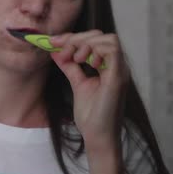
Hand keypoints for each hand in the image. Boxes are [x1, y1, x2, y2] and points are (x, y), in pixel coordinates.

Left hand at [50, 30, 130, 154]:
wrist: (98, 137)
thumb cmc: (91, 116)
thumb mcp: (77, 84)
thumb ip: (70, 67)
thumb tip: (55, 51)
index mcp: (108, 66)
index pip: (94, 40)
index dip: (72, 38)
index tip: (52, 42)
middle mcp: (117, 66)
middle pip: (101, 36)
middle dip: (77, 39)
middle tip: (60, 50)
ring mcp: (120, 70)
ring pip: (109, 39)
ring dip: (87, 44)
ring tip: (75, 59)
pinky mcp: (118, 77)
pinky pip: (112, 51)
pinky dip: (96, 51)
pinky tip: (85, 63)